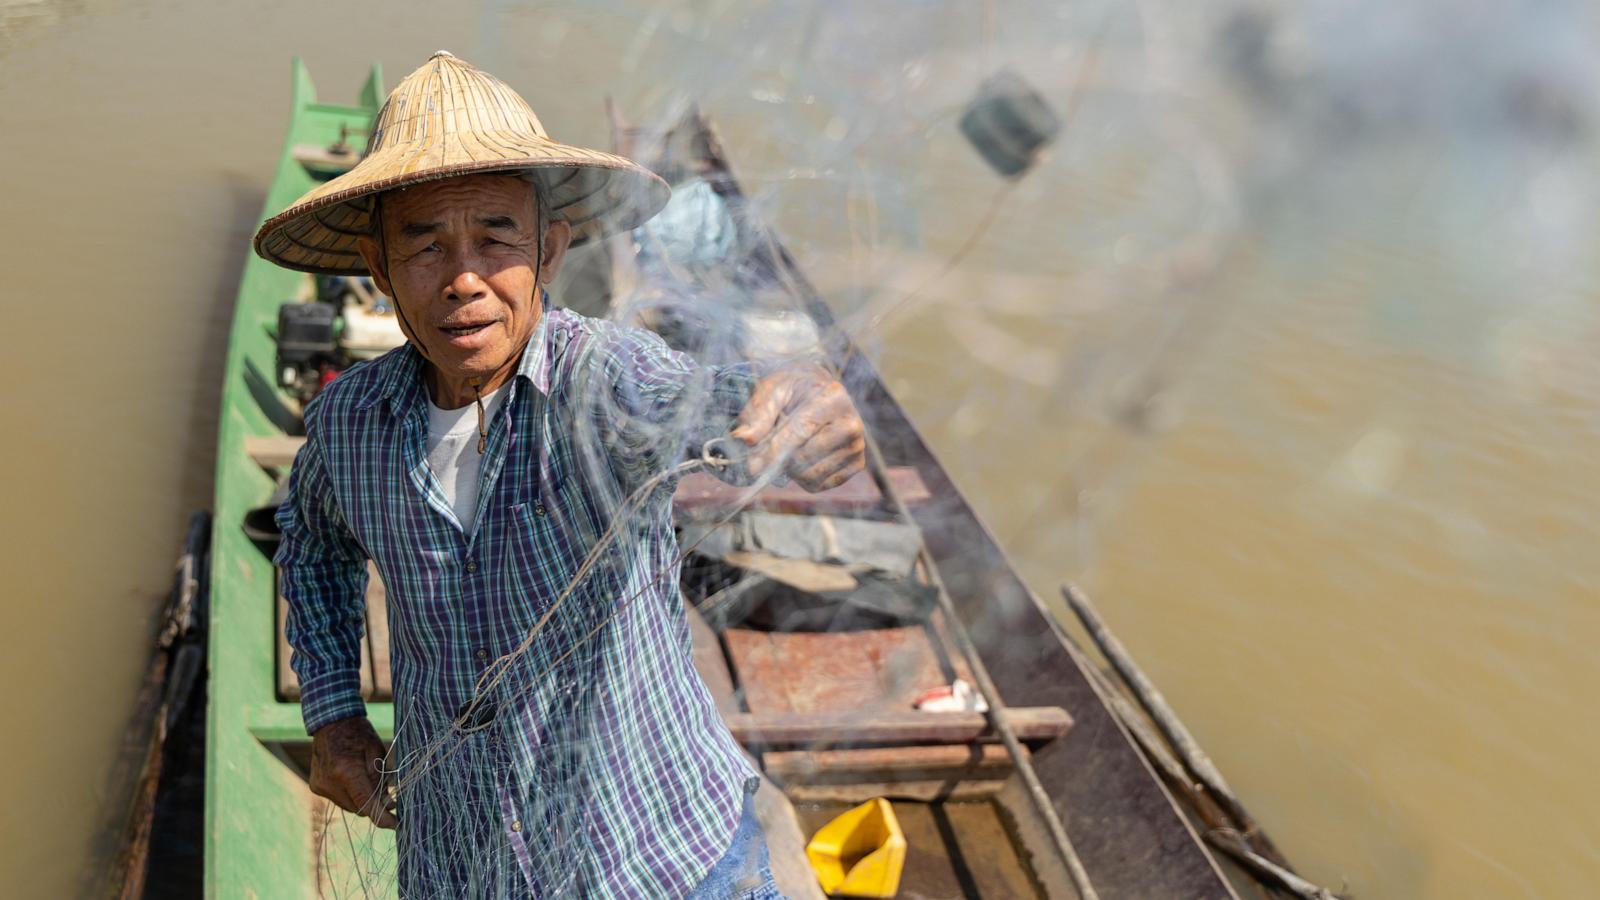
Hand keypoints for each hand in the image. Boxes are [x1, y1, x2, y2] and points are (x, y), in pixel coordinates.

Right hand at [309, 716, 397, 828]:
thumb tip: (389, 806)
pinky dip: (348, 794)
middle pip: (358, 808)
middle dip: (373, 804)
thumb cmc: (359, 734)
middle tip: (384, 793)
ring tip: (363, 777)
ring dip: (360, 799)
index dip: (382, 817)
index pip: (366, 804)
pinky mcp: (315, 787)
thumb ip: (381, 781)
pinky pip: (338, 799)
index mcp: (346, 772)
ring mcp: (320, 786)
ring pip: (348, 806)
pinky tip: (350, 776)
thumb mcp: (377, 753)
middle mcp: (329, 783)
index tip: (396, 824)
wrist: (331, 722)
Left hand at [730, 364, 865, 491]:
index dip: (773, 451)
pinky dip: (801, 477)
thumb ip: (757, 414)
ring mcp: (857, 446)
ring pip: (810, 475)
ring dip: (789, 469)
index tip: (751, 466)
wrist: (819, 390)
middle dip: (778, 459)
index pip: (801, 431)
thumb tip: (743, 439)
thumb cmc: (793, 389)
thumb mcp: (772, 390)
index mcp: (834, 397)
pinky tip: (802, 456)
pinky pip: (819, 485)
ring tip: (788, 447)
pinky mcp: (856, 464)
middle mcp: (852, 423)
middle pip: (804, 457)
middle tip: (765, 449)